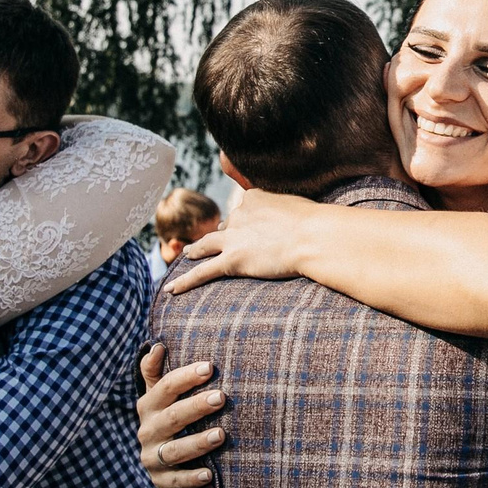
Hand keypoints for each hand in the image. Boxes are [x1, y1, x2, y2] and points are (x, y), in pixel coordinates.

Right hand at [135, 343, 224, 487]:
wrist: (161, 464)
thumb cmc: (168, 419)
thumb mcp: (159, 396)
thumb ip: (156, 373)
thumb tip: (158, 346)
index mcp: (149, 406)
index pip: (164, 388)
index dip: (185, 377)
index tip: (209, 367)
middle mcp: (148, 431)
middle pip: (172, 417)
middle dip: (196, 406)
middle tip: (221, 397)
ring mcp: (153, 457)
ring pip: (175, 450)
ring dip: (198, 442)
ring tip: (221, 434)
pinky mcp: (161, 481)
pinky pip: (176, 481)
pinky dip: (192, 478)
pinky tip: (210, 474)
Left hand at [163, 189, 314, 294]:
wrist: (314, 237)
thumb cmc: (316, 224)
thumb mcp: (298, 205)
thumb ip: (286, 209)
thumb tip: (290, 218)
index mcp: (254, 198)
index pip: (242, 210)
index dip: (243, 221)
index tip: (246, 227)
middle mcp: (239, 214)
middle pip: (225, 227)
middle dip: (223, 235)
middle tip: (222, 243)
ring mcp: (233, 238)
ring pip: (206, 245)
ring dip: (195, 250)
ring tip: (186, 253)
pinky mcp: (232, 261)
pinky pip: (202, 272)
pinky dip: (185, 281)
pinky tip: (171, 289)